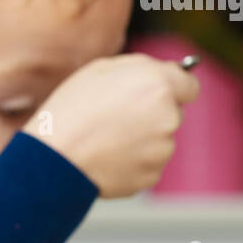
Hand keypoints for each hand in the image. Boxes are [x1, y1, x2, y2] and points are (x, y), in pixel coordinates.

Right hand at [23, 54, 199, 197]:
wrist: (53, 158)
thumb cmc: (70, 110)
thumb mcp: (99, 70)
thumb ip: (138, 67)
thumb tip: (163, 71)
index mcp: (158, 85)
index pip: (189, 85)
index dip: (173, 88)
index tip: (161, 93)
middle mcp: (168, 117)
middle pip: (172, 113)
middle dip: (151, 114)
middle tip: (115, 117)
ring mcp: (162, 149)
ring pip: (159, 140)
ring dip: (140, 139)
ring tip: (104, 139)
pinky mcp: (152, 175)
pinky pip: (147, 163)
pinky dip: (131, 161)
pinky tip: (105, 157)